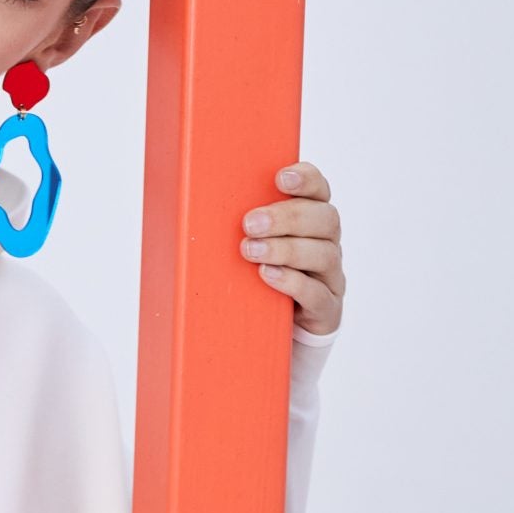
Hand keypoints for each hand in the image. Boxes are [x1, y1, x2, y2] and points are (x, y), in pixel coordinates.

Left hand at [238, 160, 344, 335]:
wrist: (275, 335)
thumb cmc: (256, 280)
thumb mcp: (247, 247)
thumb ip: (236, 226)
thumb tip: (184, 202)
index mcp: (311, 222)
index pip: (320, 191)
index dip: (306, 180)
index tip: (281, 178)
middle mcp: (327, 245)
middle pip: (325, 220)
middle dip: (287, 217)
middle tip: (250, 223)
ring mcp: (329, 279)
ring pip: (324, 255)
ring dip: (285, 249)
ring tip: (251, 251)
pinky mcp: (325, 311)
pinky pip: (317, 294)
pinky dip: (292, 282)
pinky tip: (268, 275)